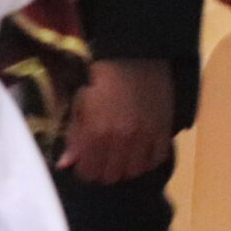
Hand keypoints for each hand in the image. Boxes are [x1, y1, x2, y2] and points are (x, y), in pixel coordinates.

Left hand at [59, 59, 173, 184]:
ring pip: (135, 171)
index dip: (86, 169)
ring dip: (127, 167)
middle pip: (112, 176)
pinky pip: (158, 158)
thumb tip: (66, 164)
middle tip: (105, 158)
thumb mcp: (80, 104)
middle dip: (105, 170)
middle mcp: (121, 139)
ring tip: (124, 156)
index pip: (89, 172)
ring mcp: (145, 135)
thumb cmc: (102, 79)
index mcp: (96, 133)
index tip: (87, 161)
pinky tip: (142, 150)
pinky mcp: (164, 128)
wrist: (137, 55)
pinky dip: (149, 159)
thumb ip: (74, 136)